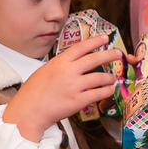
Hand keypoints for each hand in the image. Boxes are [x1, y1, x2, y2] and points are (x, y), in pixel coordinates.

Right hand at [4, 35, 122, 141]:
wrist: (29, 111)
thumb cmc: (33, 93)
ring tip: (112, 78)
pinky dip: (106, 91)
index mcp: (59, 62)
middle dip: (109, 55)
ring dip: (109, 77)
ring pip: (100, 78)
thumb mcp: (44, 71)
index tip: (105, 37)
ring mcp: (74, 86)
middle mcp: (68, 71)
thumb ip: (60, 66)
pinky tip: (109, 90)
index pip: (81, 47)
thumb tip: (73, 63)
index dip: (95, 41)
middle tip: (118, 53)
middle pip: (94, 59)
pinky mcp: (78, 101)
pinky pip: (98, 94)